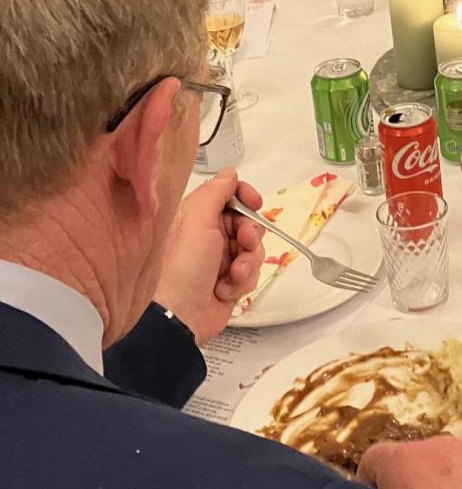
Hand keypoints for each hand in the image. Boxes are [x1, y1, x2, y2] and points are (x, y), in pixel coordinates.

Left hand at [154, 171, 264, 343]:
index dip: (245, 197)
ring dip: (247, 262)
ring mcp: (220, 259)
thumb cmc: (182, 267)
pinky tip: (224, 289)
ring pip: (254, 250)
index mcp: (196, 216)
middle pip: (248, 222)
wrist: (180, 315)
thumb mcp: (197, 220)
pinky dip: (242, 282)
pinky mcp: (230, 281)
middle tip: (241, 243)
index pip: (229, 194)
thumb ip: (216, 191)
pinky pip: (252, 273)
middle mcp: (209, 235)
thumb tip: (230, 173)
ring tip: (231, 274)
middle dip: (250, 234)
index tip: (254, 203)